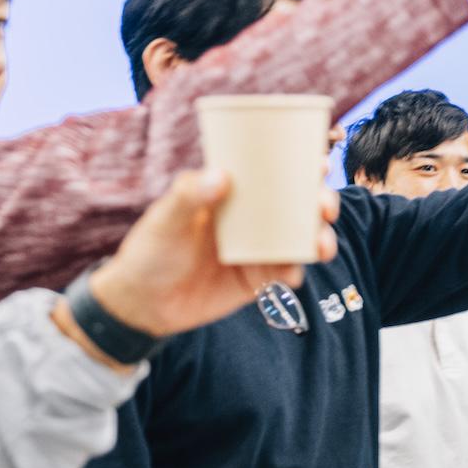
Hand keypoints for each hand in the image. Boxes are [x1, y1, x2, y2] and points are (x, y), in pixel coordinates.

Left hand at [86, 170, 332, 341]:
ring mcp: (258, 248)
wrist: (143, 305)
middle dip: (320, 203)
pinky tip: (290, 276)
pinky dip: (295, 273)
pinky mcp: (257, 279)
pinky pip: (286, 272)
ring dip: (319, 239)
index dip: (301, 165)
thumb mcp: (164, 221)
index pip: (271, 172)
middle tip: (324, 207)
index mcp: (231, 194)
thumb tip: (221, 175)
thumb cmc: (149, 252)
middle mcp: (251, 218)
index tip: (320, 163)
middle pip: (297, 204)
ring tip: (322, 247)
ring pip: (300, 238)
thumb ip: (189, 197)